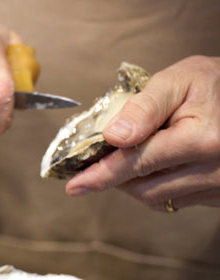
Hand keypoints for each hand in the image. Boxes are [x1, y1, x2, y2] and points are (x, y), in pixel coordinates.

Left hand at [66, 55, 219, 210]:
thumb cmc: (217, 83)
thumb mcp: (181, 79)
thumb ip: (144, 107)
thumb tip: (113, 136)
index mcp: (201, 140)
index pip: (137, 163)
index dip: (101, 175)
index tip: (74, 185)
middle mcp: (213, 170)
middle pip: (143, 187)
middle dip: (115, 176)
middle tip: (98, 160)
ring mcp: (219, 186)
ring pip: (157, 198)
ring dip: (133, 182)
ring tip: (131, 156)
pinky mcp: (219, 195)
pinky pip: (175, 200)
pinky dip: (155, 185)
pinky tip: (155, 164)